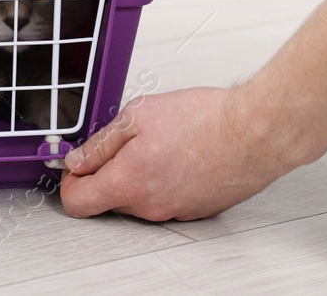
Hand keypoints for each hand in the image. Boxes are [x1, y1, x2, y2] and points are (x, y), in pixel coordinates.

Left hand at [58, 86, 296, 221]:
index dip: (70, 181)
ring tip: (162, 140)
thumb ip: (100, 143)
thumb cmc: (205, 120)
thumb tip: (77, 160)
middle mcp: (149, 206)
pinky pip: (167, 197)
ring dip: (140, 173)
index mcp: (127, 183)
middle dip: (109, 171)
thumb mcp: (138, 114)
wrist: (256, 133)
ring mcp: (174, 211)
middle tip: (126, 140)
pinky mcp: (197, 209)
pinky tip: (183, 152)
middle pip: (109, 198)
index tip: (76, 164)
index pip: (76, 202)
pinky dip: (167, 178)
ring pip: (140, 197)